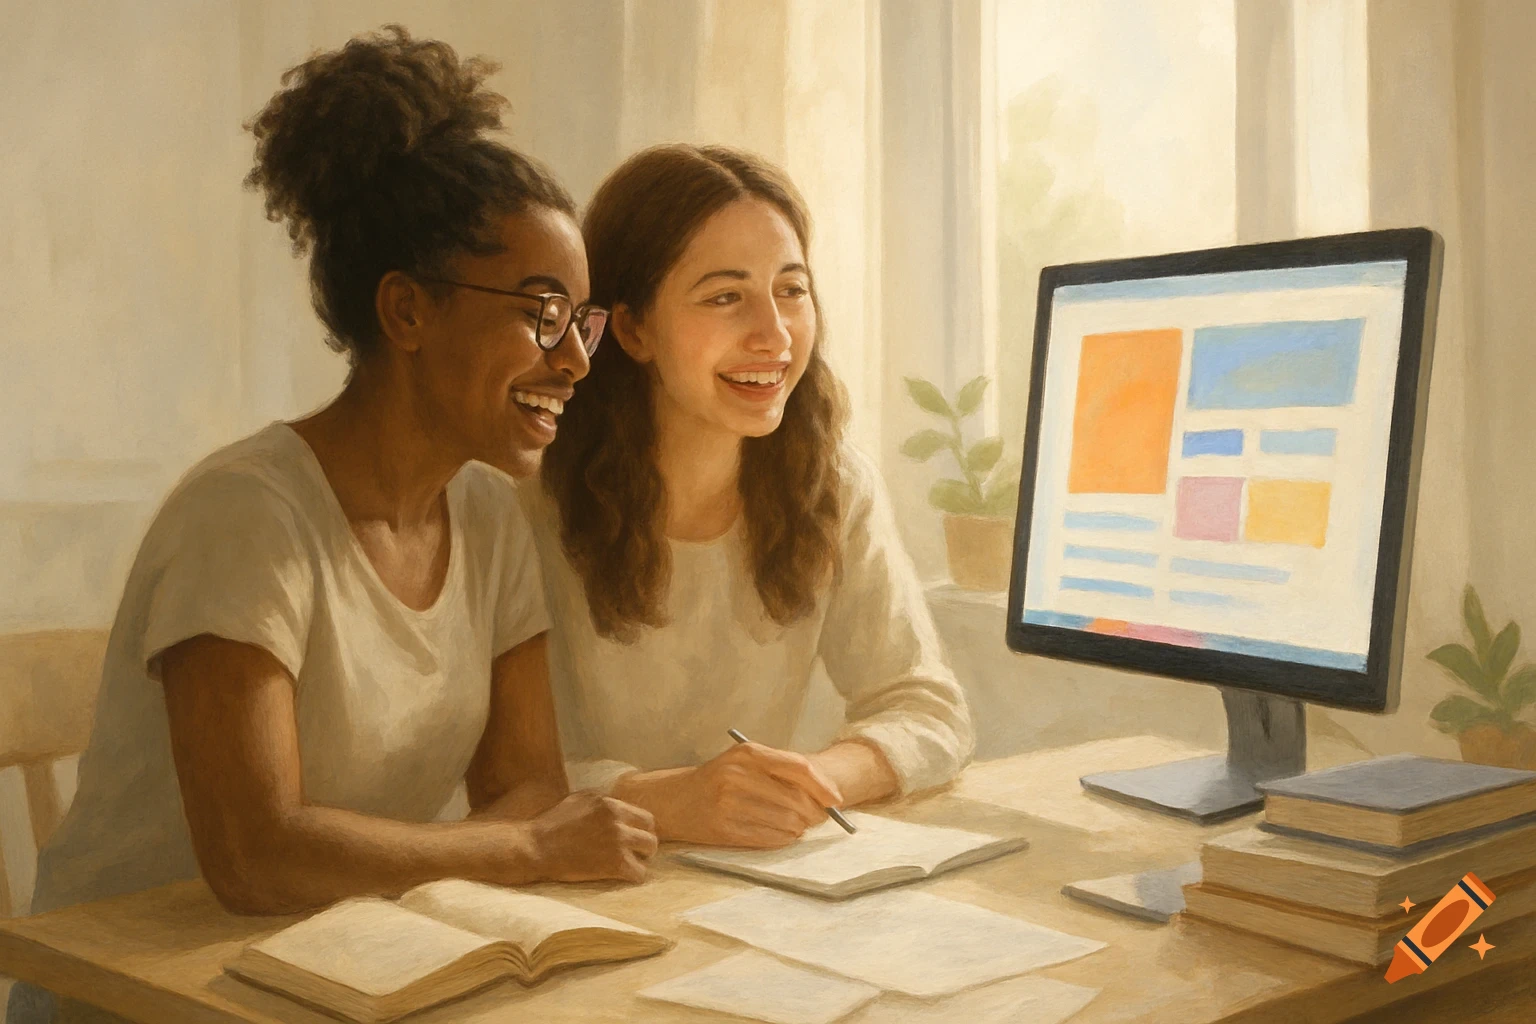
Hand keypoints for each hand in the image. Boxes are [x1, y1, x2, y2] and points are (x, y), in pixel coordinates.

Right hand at [526, 791, 657, 882]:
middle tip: (633, 854)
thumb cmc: (551, 825)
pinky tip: (621, 877)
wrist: (535, 848)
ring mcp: (617, 841)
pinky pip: (639, 873)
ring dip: (640, 859)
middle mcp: (617, 820)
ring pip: (649, 850)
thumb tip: (619, 806)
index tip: (633, 839)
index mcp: (609, 804)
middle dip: (643, 845)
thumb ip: (602, 802)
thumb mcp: (578, 800)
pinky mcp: (614, 864)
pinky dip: (633, 877)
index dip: (640, 830)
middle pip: (650, 833)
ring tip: (628, 865)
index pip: (644, 817)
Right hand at [617, 743, 844, 848]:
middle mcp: (737, 775)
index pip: (798, 768)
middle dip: (813, 813)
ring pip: (786, 822)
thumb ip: (782, 772)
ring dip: (797, 829)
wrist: (672, 800)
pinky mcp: (722, 829)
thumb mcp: (744, 763)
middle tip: (818, 820)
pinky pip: (769, 839)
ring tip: (794, 826)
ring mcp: (728, 803)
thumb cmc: (717, 780)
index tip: (838, 801)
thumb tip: (827, 797)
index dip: (823, 787)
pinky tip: (781, 835)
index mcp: (747, 754)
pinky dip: (783, 840)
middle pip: (796, 800)